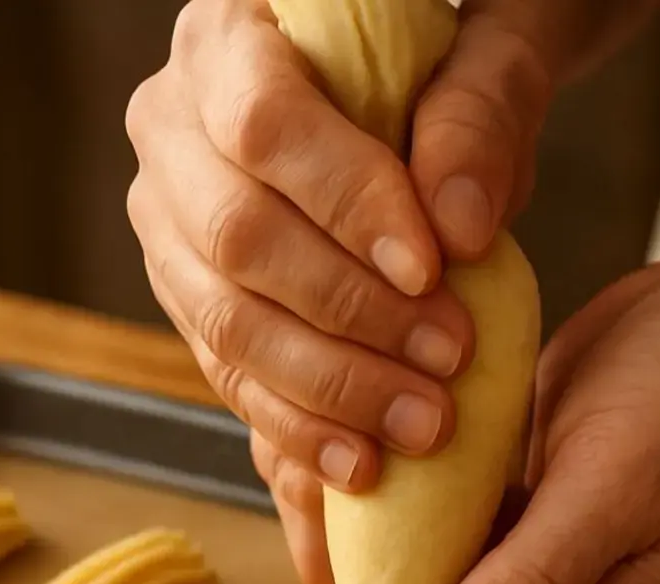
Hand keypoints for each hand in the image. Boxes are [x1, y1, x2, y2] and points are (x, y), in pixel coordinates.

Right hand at [127, 0, 554, 502]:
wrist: (417, 89)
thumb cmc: (448, 55)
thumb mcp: (490, 49)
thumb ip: (482, 113)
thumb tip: (459, 225)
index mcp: (226, 38)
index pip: (265, 125)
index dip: (346, 205)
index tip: (432, 266)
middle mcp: (170, 127)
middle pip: (234, 235)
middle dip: (348, 314)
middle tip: (446, 359)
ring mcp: (169, 222)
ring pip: (224, 321)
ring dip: (328, 387)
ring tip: (422, 425)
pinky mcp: (191, 300)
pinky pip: (229, 375)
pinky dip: (297, 428)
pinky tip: (363, 465)